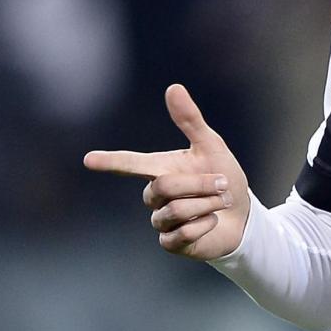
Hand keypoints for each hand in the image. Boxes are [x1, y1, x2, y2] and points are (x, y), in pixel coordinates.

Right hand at [84, 84, 249, 259]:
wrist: (243, 216)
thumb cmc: (224, 178)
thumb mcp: (211, 146)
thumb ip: (190, 120)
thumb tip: (173, 87)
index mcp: (161, 168)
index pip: (130, 164)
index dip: (109, 162)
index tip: (87, 159)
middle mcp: (155, 194)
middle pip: (163, 187)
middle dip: (199, 184)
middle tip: (222, 184)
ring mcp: (161, 220)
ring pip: (176, 210)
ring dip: (206, 203)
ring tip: (220, 202)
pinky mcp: (170, 243)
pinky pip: (182, 233)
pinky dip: (205, 225)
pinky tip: (212, 222)